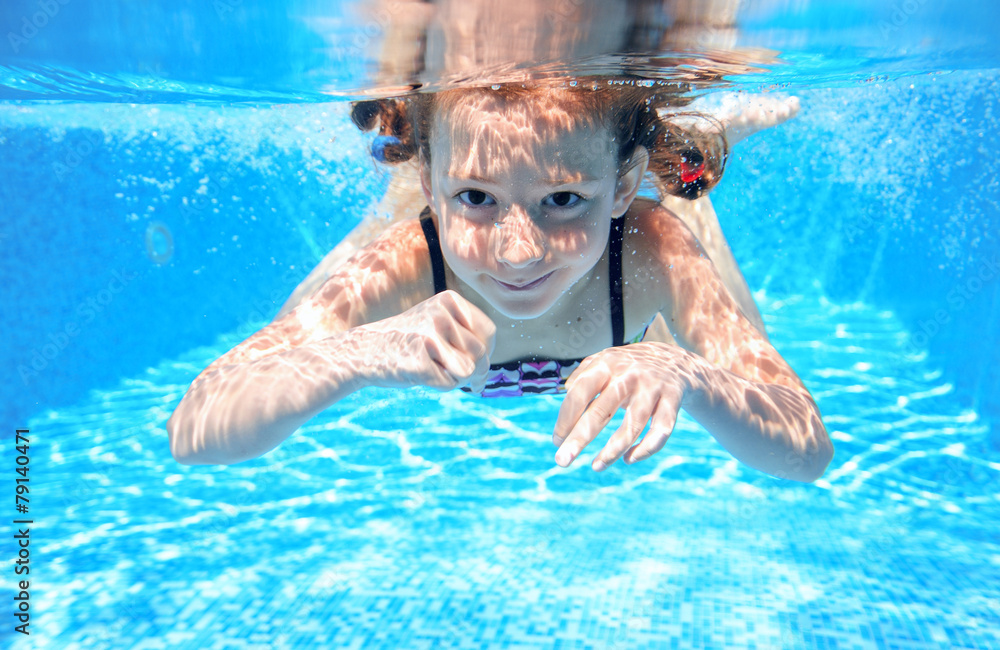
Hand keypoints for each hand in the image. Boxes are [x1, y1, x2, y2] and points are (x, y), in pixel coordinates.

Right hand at [358, 290, 495, 391]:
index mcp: (449, 300)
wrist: (362, 352)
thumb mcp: (438, 327)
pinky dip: (438, 386)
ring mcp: (429, 335)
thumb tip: (485, 374)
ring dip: (455, 378)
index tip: (470, 361)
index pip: (489, 332)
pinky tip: (419, 373)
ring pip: (469, 370)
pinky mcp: (419, 360)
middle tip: (448, 371)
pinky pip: (449, 383)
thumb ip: (468, 341)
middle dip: (473, 370)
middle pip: (481, 353)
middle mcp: (441, 313)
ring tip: (432, 367)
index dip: (485, 352)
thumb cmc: (406, 343)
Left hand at [553, 343, 697, 470]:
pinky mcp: (672, 401)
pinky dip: (646, 449)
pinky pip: (660, 431)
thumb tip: (565, 398)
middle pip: (601, 412)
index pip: (579, 394)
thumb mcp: (604, 360)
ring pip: (632, 426)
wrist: (675, 359)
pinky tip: (629, 459)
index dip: (565, 420)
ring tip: (596, 467)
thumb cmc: (627, 366)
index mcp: (606, 364)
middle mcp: (628, 376)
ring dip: (612, 451)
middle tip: (562, 461)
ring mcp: (652, 389)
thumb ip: (582, 375)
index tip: (556, 441)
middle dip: (579, 439)